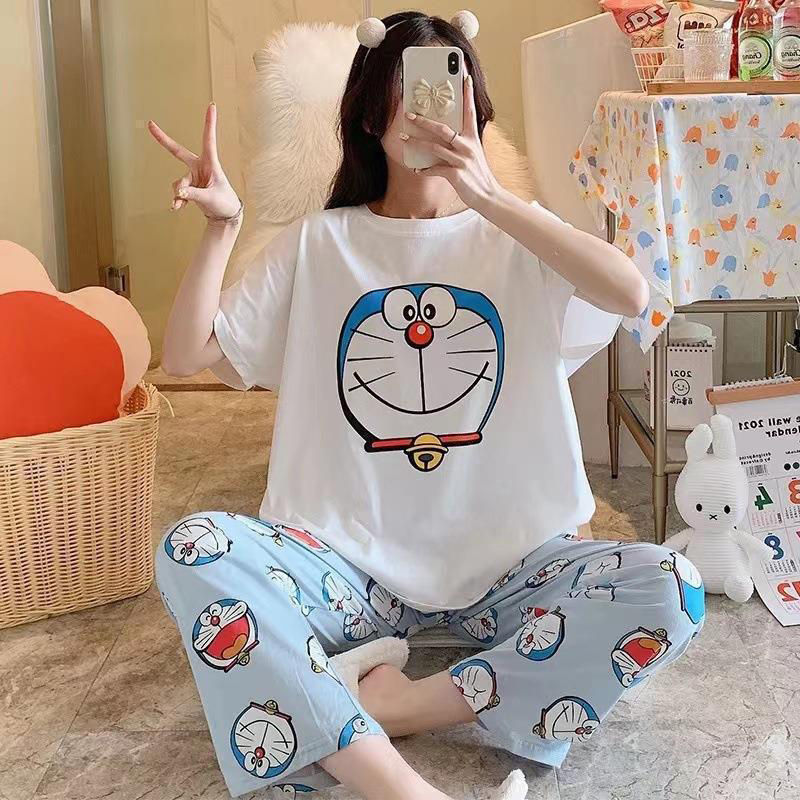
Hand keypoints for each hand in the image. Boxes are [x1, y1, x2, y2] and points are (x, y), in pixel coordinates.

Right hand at [148, 103, 240, 220]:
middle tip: (150, 124)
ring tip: (184, 203)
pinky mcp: (189, 186)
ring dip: (180, 193)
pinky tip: (177, 208)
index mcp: (211, 163)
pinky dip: (177, 200)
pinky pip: (177, 192)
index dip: (209, 123)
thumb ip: (193, 194)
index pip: (209, 140)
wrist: (225, 215)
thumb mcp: (211, 198)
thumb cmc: (224, 202)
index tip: (212, 106)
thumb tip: (178, 192)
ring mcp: (193, 176)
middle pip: (178, 152)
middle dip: (163, 140)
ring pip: (179, 182)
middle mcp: (200, 167)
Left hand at [402, 74, 503, 211]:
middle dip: (423, 121)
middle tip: (409, 114)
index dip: (467, 93)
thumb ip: (461, 142)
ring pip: (434, 147)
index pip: (470, 111)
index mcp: (473, 138)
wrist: (488, 196)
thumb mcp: (473, 154)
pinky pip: (435, 169)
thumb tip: (443, 134)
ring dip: (416, 143)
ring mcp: (462, 160)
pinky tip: (416, 168)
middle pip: (442, 128)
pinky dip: (424, 169)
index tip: (464, 75)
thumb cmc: (478, 175)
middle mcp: (468, 146)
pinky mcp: (456, 175)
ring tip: (403, 138)